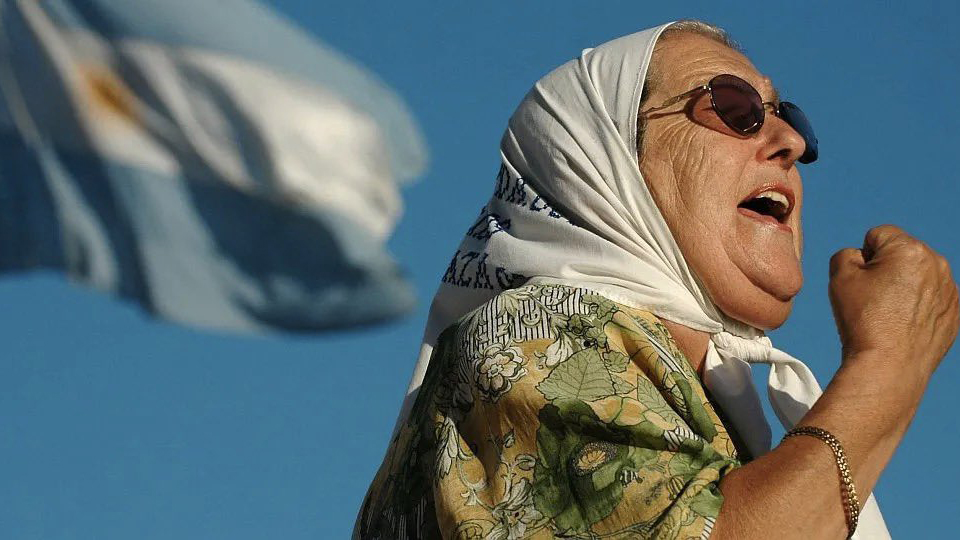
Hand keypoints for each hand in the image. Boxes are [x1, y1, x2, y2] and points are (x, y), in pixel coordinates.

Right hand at [828, 225, 958, 378]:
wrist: (890, 367)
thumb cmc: (864, 321)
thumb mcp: (839, 277)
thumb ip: (846, 254)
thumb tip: (862, 256)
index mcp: (910, 250)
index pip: (878, 235)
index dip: (863, 257)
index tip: (861, 283)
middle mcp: (937, 265)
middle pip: (901, 254)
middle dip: (886, 269)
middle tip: (873, 300)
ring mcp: (950, 290)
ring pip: (918, 276)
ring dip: (903, 287)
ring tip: (888, 314)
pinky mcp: (956, 313)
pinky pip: (931, 299)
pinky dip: (917, 307)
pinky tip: (903, 325)